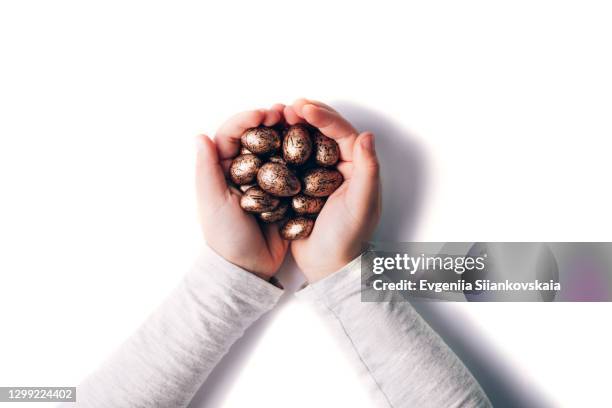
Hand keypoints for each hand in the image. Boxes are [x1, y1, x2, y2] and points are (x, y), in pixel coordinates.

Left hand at [195, 106, 288, 278]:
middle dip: (272, 121)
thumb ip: (206, 170)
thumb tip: (200, 135)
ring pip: (277, 148)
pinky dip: (301, 154)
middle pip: (258, 136)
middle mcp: (245, 170)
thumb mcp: (212, 203)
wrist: (249, 268)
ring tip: (302, 123)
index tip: (265, 114)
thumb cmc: (226, 237)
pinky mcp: (284, 192)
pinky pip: (293, 167)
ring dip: (288, 134)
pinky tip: (313, 146)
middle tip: (287, 112)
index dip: (247, 119)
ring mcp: (266, 180)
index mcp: (223, 169)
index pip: (232, 134)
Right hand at [285, 99, 381, 281]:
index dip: (324, 116)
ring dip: (292, 127)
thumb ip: (367, 170)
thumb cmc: (348, 239)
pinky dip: (280, 146)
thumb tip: (367, 135)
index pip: (342, 133)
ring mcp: (319, 174)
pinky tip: (268, 139)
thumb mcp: (361, 205)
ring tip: (276, 117)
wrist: (328, 267)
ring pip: (306, 141)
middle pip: (323, 131)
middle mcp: (339, 166)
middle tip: (288, 106)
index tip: (303, 107)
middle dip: (307, 115)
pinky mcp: (301, 184)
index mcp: (357, 166)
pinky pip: (291, 158)